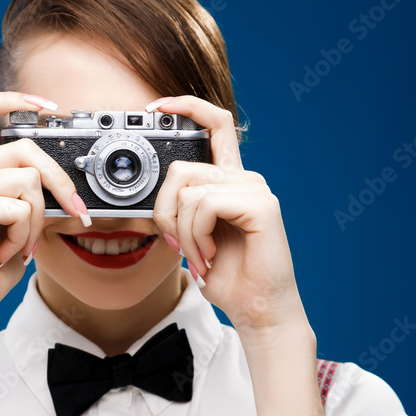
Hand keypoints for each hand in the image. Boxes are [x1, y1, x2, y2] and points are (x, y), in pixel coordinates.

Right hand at [0, 92, 85, 325]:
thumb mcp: (20, 221)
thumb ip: (33, 194)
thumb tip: (70, 183)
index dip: (13, 98)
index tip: (47, 106)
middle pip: (26, 147)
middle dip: (60, 181)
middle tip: (77, 212)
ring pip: (29, 181)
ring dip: (38, 220)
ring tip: (21, 244)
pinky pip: (21, 208)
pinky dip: (25, 236)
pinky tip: (6, 252)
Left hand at [148, 95, 311, 338]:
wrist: (257, 310)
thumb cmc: (228, 278)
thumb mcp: (191, 238)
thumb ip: (179, 210)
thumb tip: (154, 200)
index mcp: (229, 181)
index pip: (214, 124)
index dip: (186, 105)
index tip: (155, 106)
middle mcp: (245, 179)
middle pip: (182, 169)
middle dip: (165, 213)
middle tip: (177, 246)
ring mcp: (255, 190)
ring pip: (189, 192)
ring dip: (183, 234)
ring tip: (200, 257)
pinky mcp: (261, 206)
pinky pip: (205, 205)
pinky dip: (196, 235)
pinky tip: (210, 255)